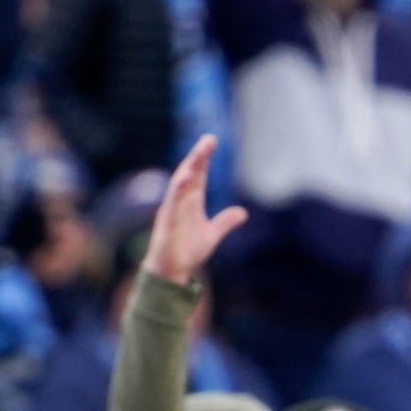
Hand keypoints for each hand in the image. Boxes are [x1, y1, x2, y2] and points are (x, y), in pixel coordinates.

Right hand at [142, 136, 246, 287]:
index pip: (198, 175)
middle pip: (189, 174)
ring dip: (188, 170)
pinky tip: (183, 181)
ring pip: (179, 186)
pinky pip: (171, 206)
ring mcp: (172, 211)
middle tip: (209, 140)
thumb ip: (225, 221)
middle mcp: (180, 202)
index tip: (211, 140)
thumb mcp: (212, 234)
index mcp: (191, 201)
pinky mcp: (167, 224)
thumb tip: (242, 212)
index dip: (204, 158)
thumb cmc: (187, 250)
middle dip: (198, 157)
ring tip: (199, 155)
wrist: (172, 270)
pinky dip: (176, 193)